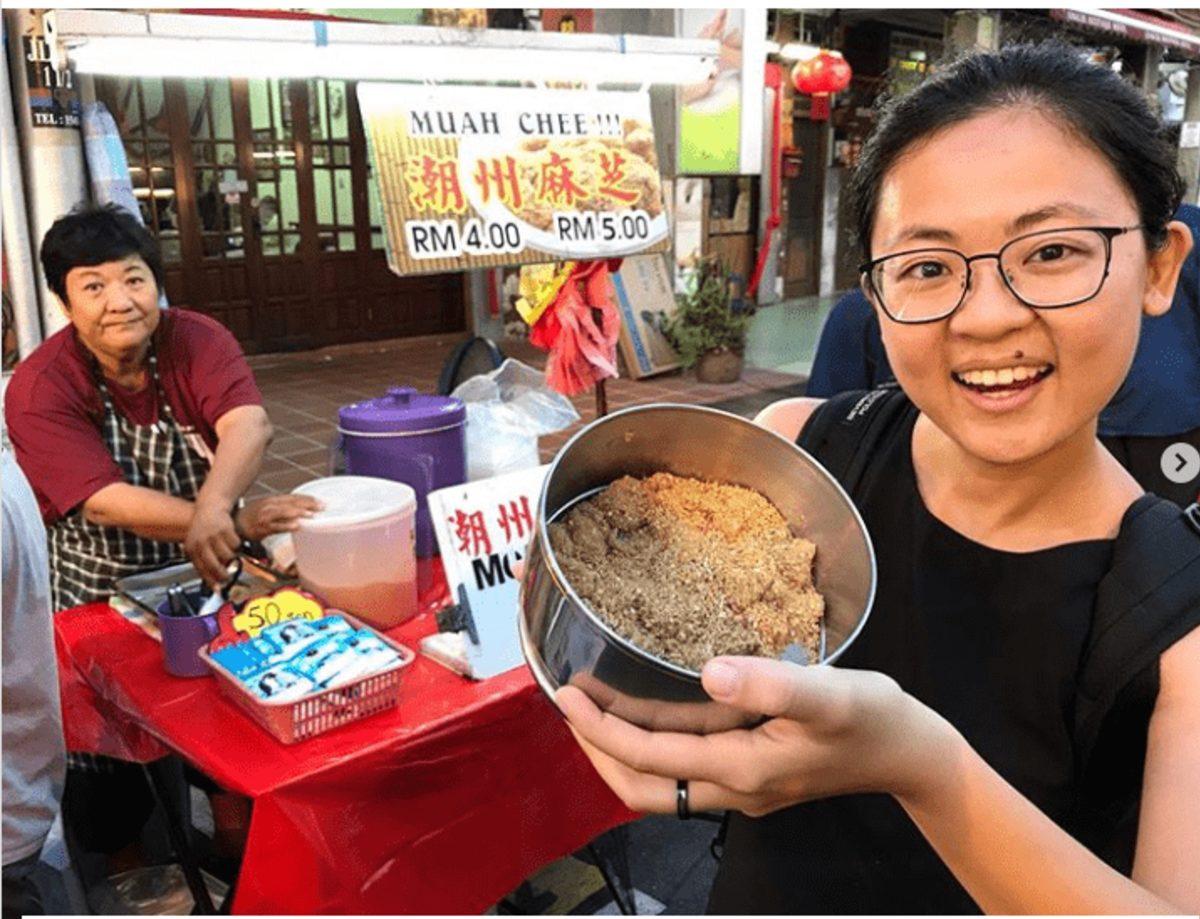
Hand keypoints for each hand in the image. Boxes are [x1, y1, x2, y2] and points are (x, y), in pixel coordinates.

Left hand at [185, 501, 240, 586]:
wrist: (210, 507)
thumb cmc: (204, 528)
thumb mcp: (198, 544)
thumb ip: (203, 561)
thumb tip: (214, 583)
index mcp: (191, 548)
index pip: (201, 570)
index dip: (211, 581)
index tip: (219, 588)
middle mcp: (200, 542)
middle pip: (214, 566)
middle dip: (224, 574)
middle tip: (229, 576)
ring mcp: (212, 535)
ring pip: (227, 555)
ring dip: (232, 556)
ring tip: (230, 551)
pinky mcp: (224, 528)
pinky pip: (235, 544)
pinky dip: (236, 544)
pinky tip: (231, 539)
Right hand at [234, 494, 322, 541]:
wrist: (234, 524)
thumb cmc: (252, 517)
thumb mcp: (269, 509)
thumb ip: (285, 510)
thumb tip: (303, 512)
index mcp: (274, 501)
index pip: (294, 497)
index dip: (308, 499)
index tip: (322, 502)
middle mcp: (270, 505)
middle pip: (291, 503)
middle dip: (308, 504)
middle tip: (322, 507)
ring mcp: (266, 516)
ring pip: (284, 512)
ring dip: (299, 513)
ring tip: (311, 515)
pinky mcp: (261, 527)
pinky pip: (275, 526)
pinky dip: (286, 525)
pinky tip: (296, 526)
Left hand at [556, 656, 960, 817]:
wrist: (910, 754)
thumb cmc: (873, 720)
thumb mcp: (828, 696)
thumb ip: (770, 685)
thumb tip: (709, 673)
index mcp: (741, 769)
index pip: (649, 757)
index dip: (600, 729)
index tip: (567, 695)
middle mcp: (733, 788)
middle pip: (641, 787)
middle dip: (596, 751)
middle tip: (569, 703)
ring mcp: (742, 788)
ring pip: (661, 783)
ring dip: (620, 751)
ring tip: (596, 706)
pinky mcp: (752, 775)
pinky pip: (685, 769)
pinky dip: (654, 745)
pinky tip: (652, 708)